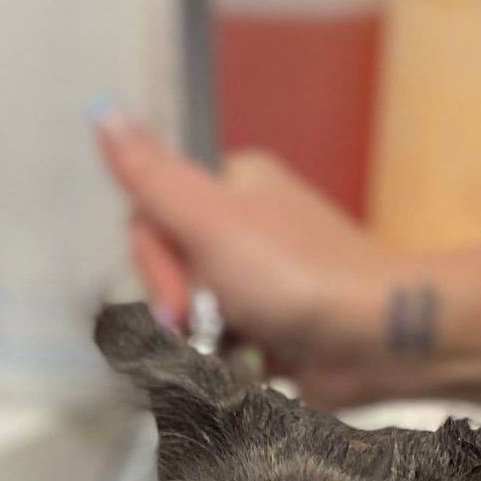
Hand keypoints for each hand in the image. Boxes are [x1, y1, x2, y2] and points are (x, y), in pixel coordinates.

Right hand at [96, 114, 412, 408]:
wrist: (379, 337)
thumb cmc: (295, 274)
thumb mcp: (210, 219)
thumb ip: (151, 175)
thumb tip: (102, 109)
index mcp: (231, 186)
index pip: (149, 220)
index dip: (153, 266)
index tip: (179, 297)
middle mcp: (245, 227)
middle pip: (167, 271)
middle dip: (178, 310)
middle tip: (209, 328)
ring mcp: (260, 283)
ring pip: (191, 317)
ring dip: (199, 345)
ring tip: (231, 357)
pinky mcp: (274, 332)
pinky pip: (223, 351)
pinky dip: (227, 367)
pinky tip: (246, 371)